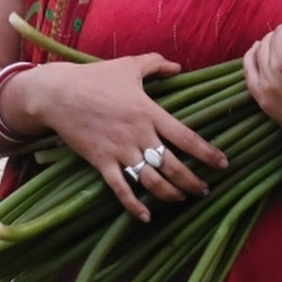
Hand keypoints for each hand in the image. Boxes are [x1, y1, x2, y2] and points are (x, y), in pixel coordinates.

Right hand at [15, 54, 227, 221]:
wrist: (58, 93)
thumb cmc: (96, 77)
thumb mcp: (129, 65)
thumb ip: (156, 64)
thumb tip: (178, 67)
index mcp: (149, 111)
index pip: (185, 136)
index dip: (206, 152)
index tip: (223, 163)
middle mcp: (138, 134)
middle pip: (172, 165)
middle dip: (192, 181)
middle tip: (205, 189)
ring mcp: (119, 150)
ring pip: (151, 180)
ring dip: (170, 194)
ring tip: (182, 199)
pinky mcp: (101, 162)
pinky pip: (121, 189)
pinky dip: (134, 205)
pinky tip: (146, 217)